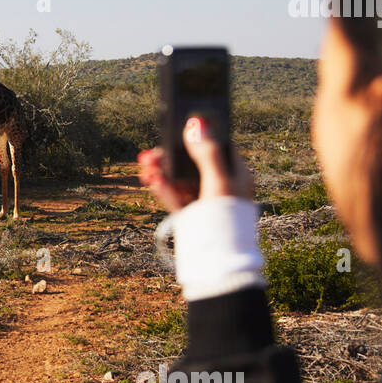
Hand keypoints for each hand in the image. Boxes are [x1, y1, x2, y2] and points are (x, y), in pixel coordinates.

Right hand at [137, 116, 252, 211]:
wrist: (219, 259)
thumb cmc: (226, 218)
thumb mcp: (219, 181)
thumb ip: (207, 153)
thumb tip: (197, 124)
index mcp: (236, 174)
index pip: (216, 147)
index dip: (196, 137)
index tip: (176, 130)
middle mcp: (221, 185)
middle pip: (191, 164)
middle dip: (169, 158)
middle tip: (148, 155)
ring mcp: (205, 201)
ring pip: (180, 180)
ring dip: (161, 173)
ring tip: (145, 170)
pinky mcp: (192, 216)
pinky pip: (176, 197)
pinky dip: (164, 189)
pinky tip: (153, 181)